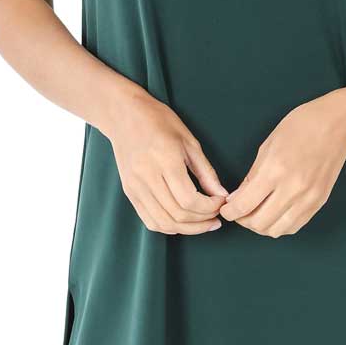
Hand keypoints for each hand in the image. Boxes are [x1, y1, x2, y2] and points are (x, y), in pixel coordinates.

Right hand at [107, 92, 229, 234]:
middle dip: (202, 221)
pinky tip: (183, 222)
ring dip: (187, 229)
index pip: (189, 199)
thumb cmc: (159, 122)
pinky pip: (149, 220)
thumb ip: (206, 171)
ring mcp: (135, 187)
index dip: (209, 207)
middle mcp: (147, 177)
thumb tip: (221, 194)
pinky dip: (169, 227)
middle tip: (216, 217)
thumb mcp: (189, 141)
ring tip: (203, 223)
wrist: (124, 115)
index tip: (221, 202)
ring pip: (163, 222)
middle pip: (177, 214)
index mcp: (165, 160)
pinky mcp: (129, 192)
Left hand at [219, 94, 345, 237]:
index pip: (244, 205)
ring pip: (277, 230)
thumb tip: (238, 197)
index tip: (226, 210)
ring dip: (261, 227)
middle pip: (259, 223)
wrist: (336, 125)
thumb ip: (252, 176)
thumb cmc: (301, 127)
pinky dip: (280, 226)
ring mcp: (308, 199)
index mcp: (274, 171)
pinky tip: (274, 215)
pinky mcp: (319, 203)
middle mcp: (292, 189)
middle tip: (239, 212)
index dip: (230, 212)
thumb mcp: (267, 146)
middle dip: (243, 221)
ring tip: (256, 214)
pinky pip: (294, 226)